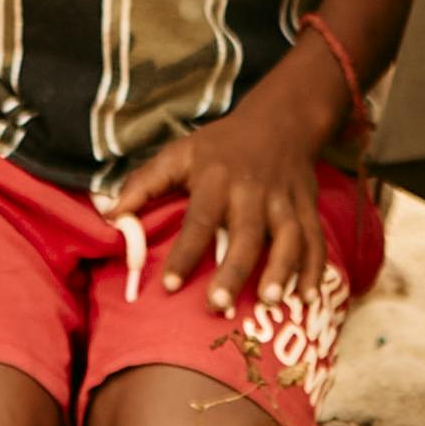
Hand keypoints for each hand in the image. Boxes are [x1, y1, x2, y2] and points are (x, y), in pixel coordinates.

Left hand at [109, 65, 349, 318]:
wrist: (280, 120)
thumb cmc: (221, 145)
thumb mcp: (180, 152)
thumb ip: (144, 183)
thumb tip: (109, 215)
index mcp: (217, 178)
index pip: (199, 219)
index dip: (184, 253)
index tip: (169, 286)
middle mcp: (253, 190)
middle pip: (247, 233)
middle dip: (234, 269)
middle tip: (218, 305)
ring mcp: (284, 199)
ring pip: (288, 237)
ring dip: (281, 269)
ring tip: (269, 301)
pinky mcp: (307, 207)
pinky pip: (315, 240)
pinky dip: (315, 268)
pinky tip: (308, 296)